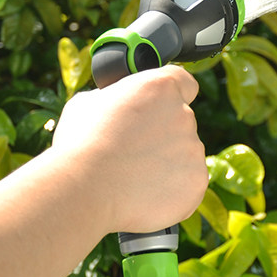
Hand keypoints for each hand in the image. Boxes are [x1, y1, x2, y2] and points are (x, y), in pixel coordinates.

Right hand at [51, 65, 207, 234]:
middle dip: (162, 134)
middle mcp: (184, 114)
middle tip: (133, 150)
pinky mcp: (196, 180)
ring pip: (184, 153)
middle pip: (181, 121)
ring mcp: (193, 149)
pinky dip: (172, 188)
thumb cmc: (79, 146)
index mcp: (160, 87)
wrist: (85, 193)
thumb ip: (115, 98)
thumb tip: (117, 102)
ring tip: (133, 176)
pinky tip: (144, 193)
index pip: (184, 83)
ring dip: (167, 162)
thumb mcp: (89, 104)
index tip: (159, 108)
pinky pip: (188, 181)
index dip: (171, 96)